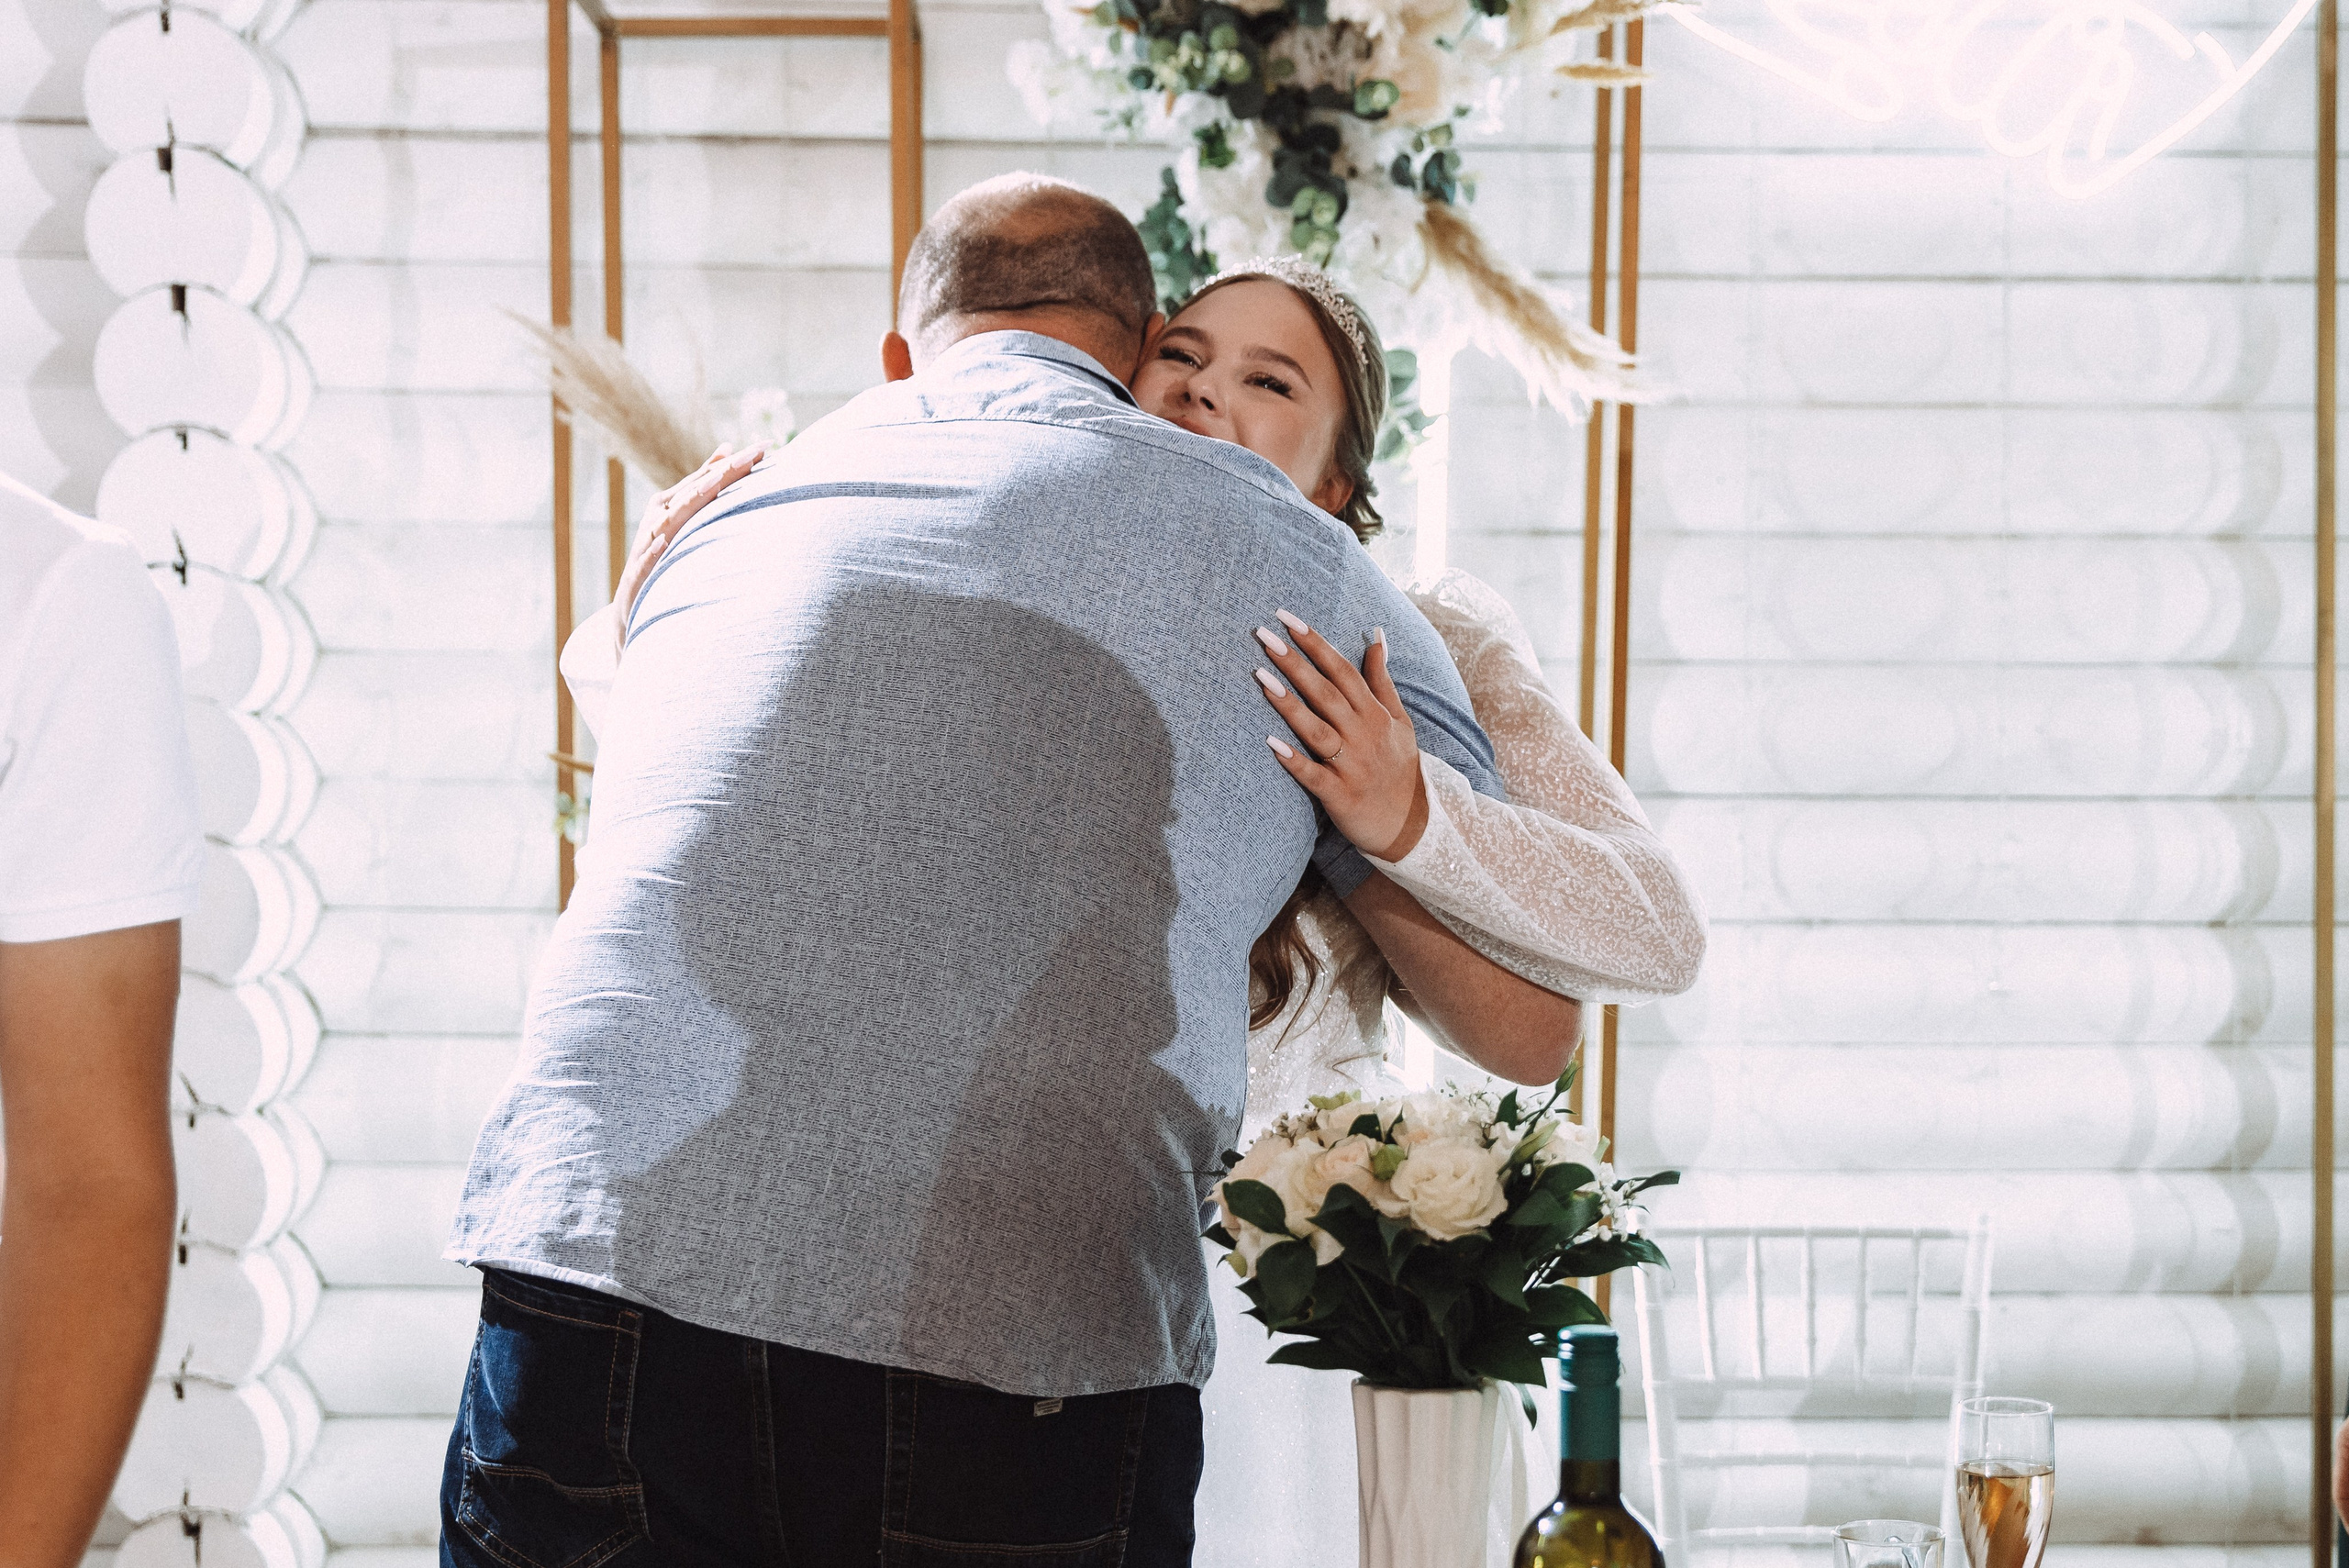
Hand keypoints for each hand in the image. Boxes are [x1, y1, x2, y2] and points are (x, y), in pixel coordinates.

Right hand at [611, 446, 767, 641]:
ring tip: (712, 485)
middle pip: (692, 493)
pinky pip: (645, 562)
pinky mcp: (637, 576)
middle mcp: (658, 518)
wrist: (630, 605)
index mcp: (670, 504)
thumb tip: (727, 449)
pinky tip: (664, 541)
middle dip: (721, 474)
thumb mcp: (685, 517)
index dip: (735, 463)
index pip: (706, 479)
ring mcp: (647, 545)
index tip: (766, 447)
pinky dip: (653, 550)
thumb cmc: (661, 556)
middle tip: (750, 455)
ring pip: (668, 521)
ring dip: (688, 503)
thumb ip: (703, 485)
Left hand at [1253, 609, 1430, 861]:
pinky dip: (1295, 760)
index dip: (1315, 642)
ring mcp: (1352, 765)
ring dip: (1289, 703)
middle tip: (1263, 635)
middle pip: (1326, 692)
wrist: (1412, 826)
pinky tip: (1271, 743)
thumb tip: (1377, 635)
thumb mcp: (1400, 721)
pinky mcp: (1340, 795)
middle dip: (1295, 662)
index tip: (1286, 618)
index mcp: (1375, 714)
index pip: (1343, 670)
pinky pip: (1314, 775)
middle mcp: (1364, 735)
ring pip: (1317, 729)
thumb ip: (1382, 679)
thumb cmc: (1399, 768)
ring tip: (1261, 677)